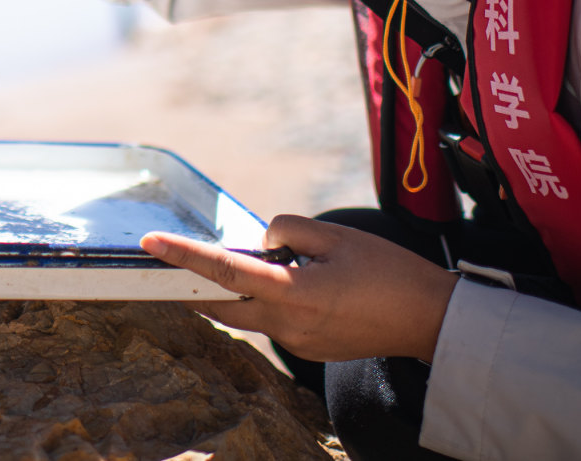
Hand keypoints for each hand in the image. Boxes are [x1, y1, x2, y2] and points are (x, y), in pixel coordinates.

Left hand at [141, 215, 460, 361]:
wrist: (429, 320)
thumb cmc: (388, 271)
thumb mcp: (336, 236)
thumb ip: (287, 231)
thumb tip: (262, 242)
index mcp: (293, 295)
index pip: (224, 272)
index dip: (183, 256)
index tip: (150, 243)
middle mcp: (287, 326)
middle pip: (221, 304)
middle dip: (194, 282)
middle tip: (169, 257)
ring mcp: (295, 343)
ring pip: (244, 314)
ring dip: (234, 289)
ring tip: (245, 260)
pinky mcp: (306, 349)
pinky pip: (269, 322)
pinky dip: (263, 299)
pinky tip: (285, 280)